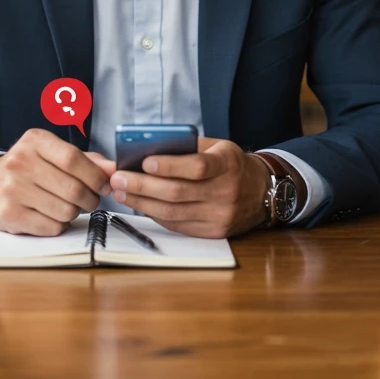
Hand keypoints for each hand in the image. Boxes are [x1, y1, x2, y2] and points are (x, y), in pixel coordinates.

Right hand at [0, 129, 113, 235]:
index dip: (96, 176)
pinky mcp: (8, 214)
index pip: (74, 159)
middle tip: (89, 200)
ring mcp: (11, 188)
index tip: (104, 185)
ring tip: (66, 206)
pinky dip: (59, 225)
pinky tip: (50, 215)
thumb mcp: (54, 155)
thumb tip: (113, 170)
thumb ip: (87, 161)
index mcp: (34, 141)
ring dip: (74, 213)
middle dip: (90, 199)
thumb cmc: (30, 169)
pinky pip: (51, 227)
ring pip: (65, 211)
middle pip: (73, 188)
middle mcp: (19, 161)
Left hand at [108, 137, 269, 237]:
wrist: (261, 192)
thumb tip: (147, 149)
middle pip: (178, 192)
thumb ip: (187, 148)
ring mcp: (220, 216)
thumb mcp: (217, 147)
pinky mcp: (213, 232)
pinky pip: (177, 225)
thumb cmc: (231, 164)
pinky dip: (155, 214)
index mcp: (227, 164)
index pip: (197, 166)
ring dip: (141, 202)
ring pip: (173, 212)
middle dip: (142, 186)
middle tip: (118, 178)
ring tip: (120, 192)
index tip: (144, 161)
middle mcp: (225, 192)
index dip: (169, 165)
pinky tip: (140, 204)